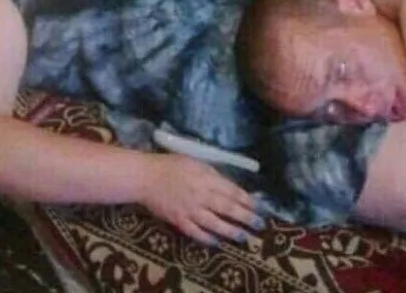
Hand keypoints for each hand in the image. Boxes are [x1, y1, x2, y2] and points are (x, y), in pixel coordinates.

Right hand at [139, 153, 259, 244]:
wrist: (145, 177)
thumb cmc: (171, 165)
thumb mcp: (194, 162)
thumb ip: (212, 174)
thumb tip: (229, 185)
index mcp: (205, 177)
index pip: (231, 190)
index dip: (246, 199)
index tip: (260, 206)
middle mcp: (200, 194)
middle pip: (227, 207)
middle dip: (245, 217)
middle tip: (260, 224)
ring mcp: (189, 210)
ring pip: (214, 223)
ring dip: (230, 231)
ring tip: (243, 237)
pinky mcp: (179, 221)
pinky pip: (195, 233)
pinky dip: (207, 239)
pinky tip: (217, 243)